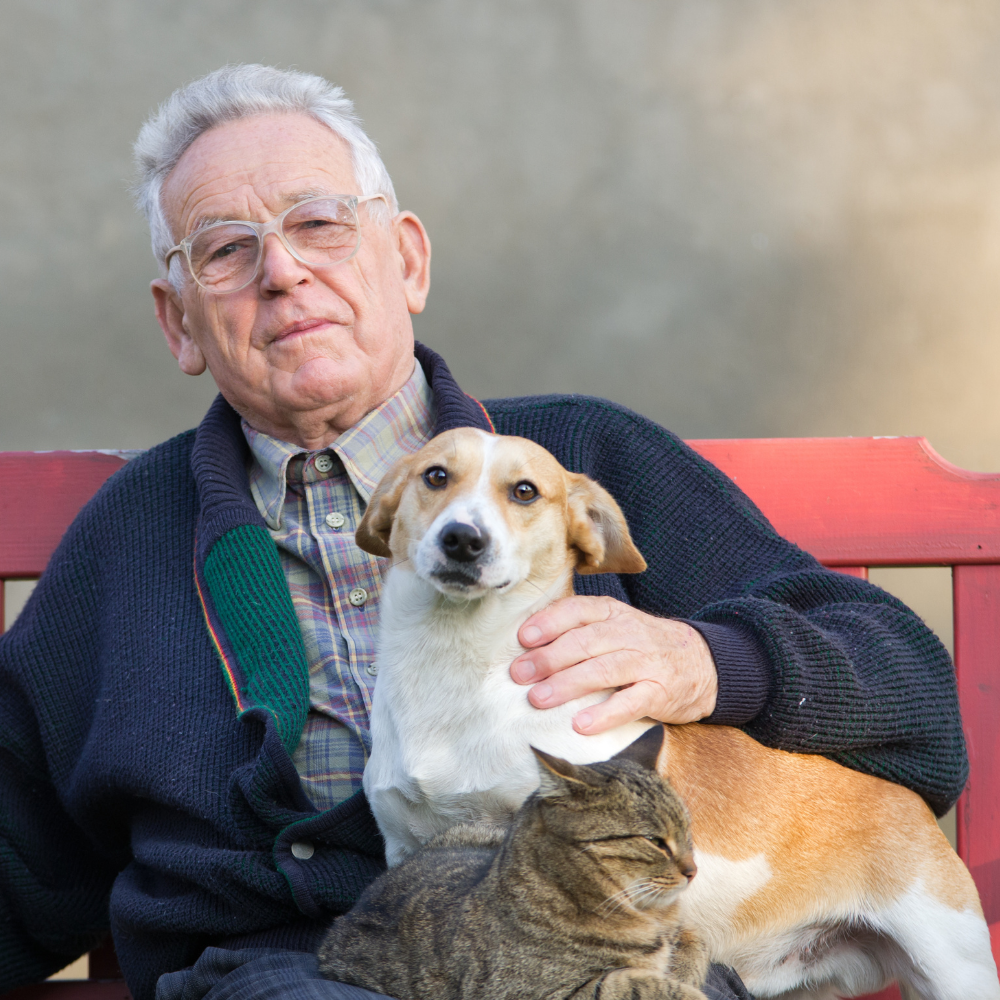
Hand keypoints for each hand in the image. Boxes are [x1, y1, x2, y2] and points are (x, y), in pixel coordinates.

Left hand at [510, 596, 717, 734]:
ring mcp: (647, 662)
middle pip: (585, 642)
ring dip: (567, 684)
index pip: (578, 610)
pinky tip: (580, 725)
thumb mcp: (616, 625)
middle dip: (548, 658)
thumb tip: (527, 645)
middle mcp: (629, 633)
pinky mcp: (661, 692)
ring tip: (538, 699)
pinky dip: (604, 714)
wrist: (704, 662)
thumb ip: (580, 629)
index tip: (523, 638)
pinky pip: (631, 703)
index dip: (549, 622)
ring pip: (603, 670)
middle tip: (519, 674)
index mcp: (613, 613)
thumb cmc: (644, 645)